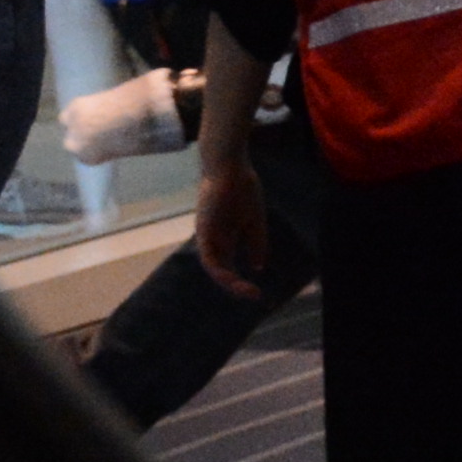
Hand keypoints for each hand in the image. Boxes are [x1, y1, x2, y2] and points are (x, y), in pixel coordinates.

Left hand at [192, 143, 266, 296]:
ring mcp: (207, 235)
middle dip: (237, 285)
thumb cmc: (242, 186)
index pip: (229, 264)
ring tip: (245, 291)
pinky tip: (233, 277)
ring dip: (228, 282)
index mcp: (225, 235)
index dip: (241, 279)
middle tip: (255, 296)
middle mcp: (214, 239)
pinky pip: (208, 257)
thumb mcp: (254, 220)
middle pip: (221, 269)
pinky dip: (219, 269)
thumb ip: (255, 242)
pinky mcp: (203, 230)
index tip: (258, 291)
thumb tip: (258, 267)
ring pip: (214, 267)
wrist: (230, 165)